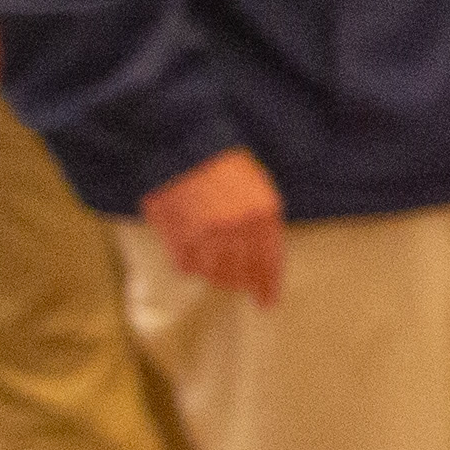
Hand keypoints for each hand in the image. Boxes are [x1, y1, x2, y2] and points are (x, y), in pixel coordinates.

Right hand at [143, 146, 285, 302]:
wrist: (183, 146)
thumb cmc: (223, 167)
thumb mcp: (258, 189)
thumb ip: (263, 224)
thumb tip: (264, 262)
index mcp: (263, 214)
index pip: (269, 263)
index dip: (268, 287)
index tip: (266, 303)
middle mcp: (238, 227)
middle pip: (242, 274)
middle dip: (240, 284)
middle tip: (238, 287)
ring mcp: (208, 232)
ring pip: (213, 274)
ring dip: (214, 276)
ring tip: (214, 270)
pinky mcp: (179, 233)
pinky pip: (186, 266)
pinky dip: (189, 266)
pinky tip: (191, 259)